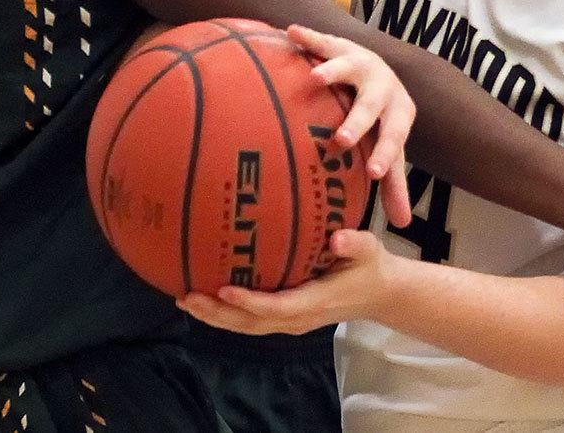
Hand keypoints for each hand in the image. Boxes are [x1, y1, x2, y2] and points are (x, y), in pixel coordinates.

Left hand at [178, 229, 390, 333]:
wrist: (379, 293)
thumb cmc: (369, 266)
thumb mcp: (368, 250)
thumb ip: (354, 244)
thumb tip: (338, 238)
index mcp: (314, 302)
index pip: (276, 307)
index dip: (249, 302)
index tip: (223, 289)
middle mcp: (296, 318)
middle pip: (251, 323)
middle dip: (217, 313)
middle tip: (186, 296)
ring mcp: (289, 321)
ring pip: (245, 326)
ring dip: (214, 316)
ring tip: (184, 300)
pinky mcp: (284, 317)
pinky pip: (250, 320)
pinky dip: (225, 314)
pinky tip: (204, 299)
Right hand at [288, 25, 413, 226]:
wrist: (379, 68)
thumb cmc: (381, 118)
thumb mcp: (389, 145)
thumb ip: (394, 183)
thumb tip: (403, 225)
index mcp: (398, 111)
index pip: (394, 136)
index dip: (385, 155)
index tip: (373, 175)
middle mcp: (382, 84)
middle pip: (372, 103)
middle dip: (358, 120)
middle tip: (342, 139)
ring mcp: (361, 62)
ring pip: (349, 65)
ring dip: (334, 71)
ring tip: (316, 79)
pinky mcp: (339, 46)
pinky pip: (322, 41)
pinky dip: (308, 37)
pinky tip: (290, 32)